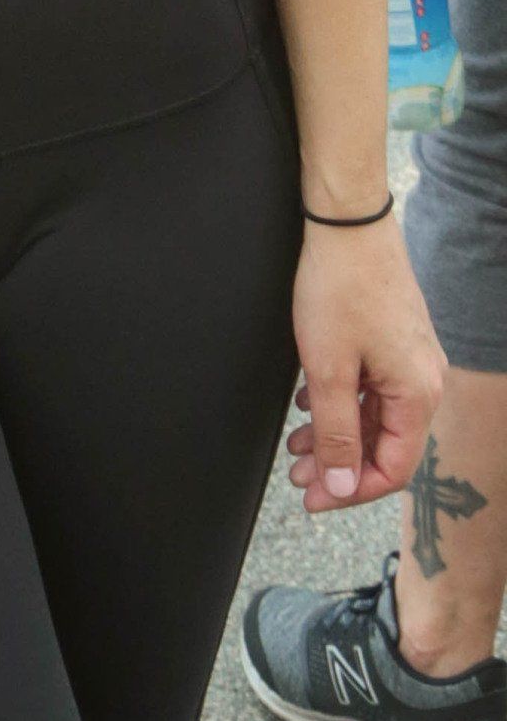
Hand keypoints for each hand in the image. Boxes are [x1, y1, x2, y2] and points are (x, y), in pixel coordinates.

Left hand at [287, 214, 443, 512]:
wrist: (347, 222)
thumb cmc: (339, 287)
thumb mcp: (328, 370)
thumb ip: (337, 433)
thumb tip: (342, 487)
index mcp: (417, 394)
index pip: (392, 468)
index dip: (350, 491)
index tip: (313, 498)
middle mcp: (424, 379)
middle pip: (385, 444)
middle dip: (338, 464)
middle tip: (297, 475)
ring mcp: (411, 357)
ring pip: (375, 415)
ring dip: (336, 433)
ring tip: (296, 444)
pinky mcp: (396, 338)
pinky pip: (373, 387)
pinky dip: (341, 403)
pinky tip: (309, 403)